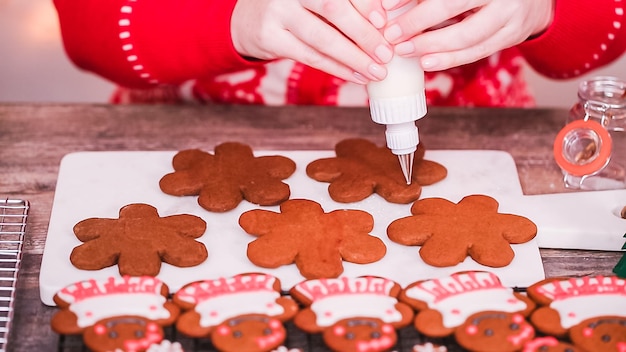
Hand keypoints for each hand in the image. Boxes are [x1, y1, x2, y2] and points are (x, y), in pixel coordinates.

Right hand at [231, 0, 393, 83]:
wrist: (250, 17)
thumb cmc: (298, 5)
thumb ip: (347, 4)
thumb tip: (383, 23)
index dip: (365, 4)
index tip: (384, 22)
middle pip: (333, 9)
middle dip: (363, 34)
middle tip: (386, 53)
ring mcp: (277, 12)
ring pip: (321, 38)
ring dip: (353, 58)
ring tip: (376, 72)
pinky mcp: (269, 38)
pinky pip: (310, 57)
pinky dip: (336, 68)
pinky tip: (355, 75)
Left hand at [382, 0, 554, 70]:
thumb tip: (390, 5)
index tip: (386, 7)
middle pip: (452, 6)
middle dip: (418, 22)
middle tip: (392, 35)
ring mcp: (510, 13)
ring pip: (466, 36)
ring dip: (431, 46)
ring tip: (405, 51)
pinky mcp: (512, 36)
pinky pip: (476, 52)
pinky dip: (449, 59)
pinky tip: (427, 62)